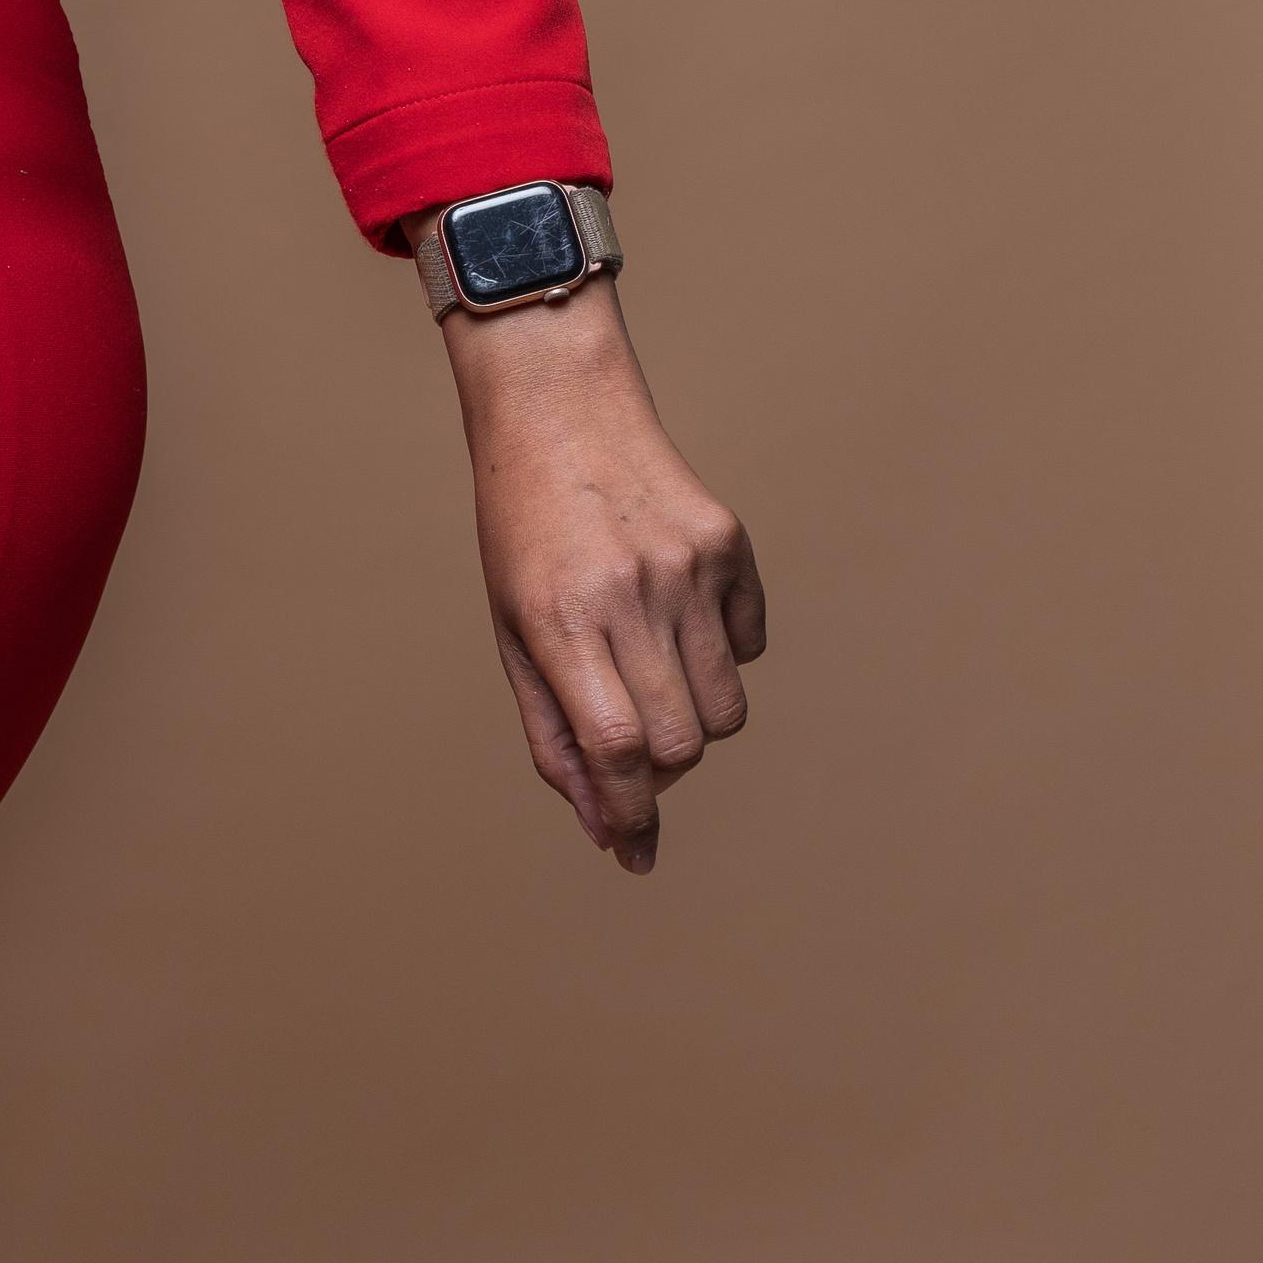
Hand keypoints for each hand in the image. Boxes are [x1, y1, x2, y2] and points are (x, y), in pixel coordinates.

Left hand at [438, 274, 763, 868]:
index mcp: (561, 619)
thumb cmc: (522, 533)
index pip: (616, 748)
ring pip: (726, 709)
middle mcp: (630, 593)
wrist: (559, 410)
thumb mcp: (512, 634)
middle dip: (656, 771)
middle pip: (681, 743)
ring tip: (648, 675)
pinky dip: (721, 658)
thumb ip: (554, 735)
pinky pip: (750, 647)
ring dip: (693, 721)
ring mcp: (687, 566)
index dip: (629, 814)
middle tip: (625, 742)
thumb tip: (605, 827)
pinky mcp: (729, 544)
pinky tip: (675, 618)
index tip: (633, 851)